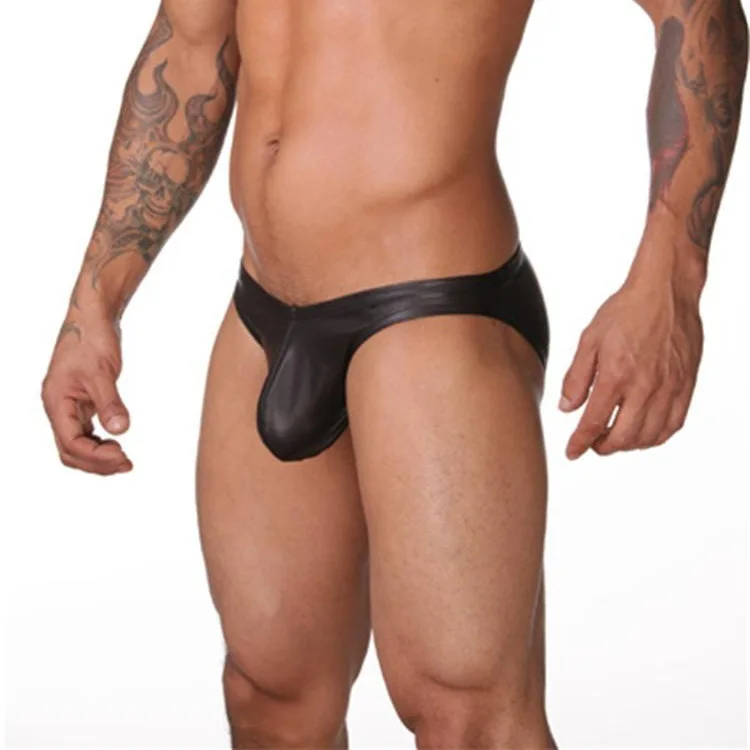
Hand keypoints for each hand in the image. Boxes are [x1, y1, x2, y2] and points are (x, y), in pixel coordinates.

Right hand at [42, 311, 131, 474]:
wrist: (92, 319)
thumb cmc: (91, 339)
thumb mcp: (102, 372)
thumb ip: (110, 403)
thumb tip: (121, 431)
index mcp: (56, 402)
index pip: (71, 442)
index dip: (96, 455)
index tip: (123, 456)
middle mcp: (59, 408)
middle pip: (70, 450)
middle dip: (97, 462)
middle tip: (127, 464)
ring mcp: (69, 406)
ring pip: (77, 444)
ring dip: (99, 456)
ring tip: (125, 460)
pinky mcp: (81, 402)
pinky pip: (86, 432)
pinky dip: (100, 443)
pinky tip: (117, 444)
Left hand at [560, 278, 702, 458]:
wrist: (665, 291)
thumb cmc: (625, 311)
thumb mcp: (589, 340)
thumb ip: (576, 378)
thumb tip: (567, 408)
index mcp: (616, 375)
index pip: (594, 423)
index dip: (580, 443)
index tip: (572, 452)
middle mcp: (645, 387)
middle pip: (623, 437)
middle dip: (603, 447)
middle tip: (593, 444)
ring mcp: (669, 388)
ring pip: (649, 437)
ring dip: (628, 445)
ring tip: (615, 439)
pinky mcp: (686, 386)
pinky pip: (673, 425)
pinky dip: (655, 437)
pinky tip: (643, 433)